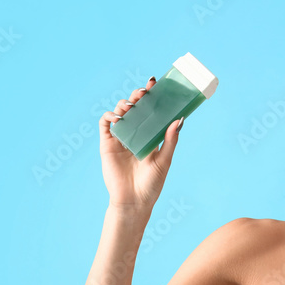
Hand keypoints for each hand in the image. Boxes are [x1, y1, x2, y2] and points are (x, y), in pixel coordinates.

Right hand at [99, 76, 184, 209]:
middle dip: (138, 96)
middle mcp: (135, 134)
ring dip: (125, 104)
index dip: (151, 96)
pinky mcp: (107, 144)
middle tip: (144, 92)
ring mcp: (120, 138)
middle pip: (134, 108)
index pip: (150, 111)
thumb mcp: (164, 160)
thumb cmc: (152, 184)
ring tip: (132, 104)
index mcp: (149, 135)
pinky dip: (110, 116)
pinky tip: (119, 118)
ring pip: (120, 112)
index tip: (154, 83)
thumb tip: (179, 119)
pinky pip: (105, 124)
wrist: (134, 201)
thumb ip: (170, 140)